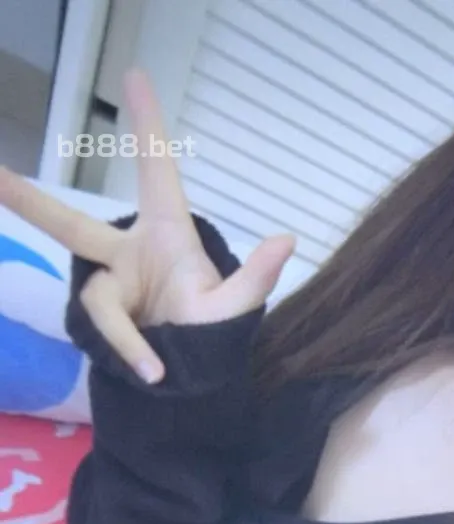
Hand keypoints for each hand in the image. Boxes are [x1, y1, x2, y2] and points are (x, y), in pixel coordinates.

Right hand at [0, 68, 295, 383]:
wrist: (195, 378)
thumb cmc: (212, 331)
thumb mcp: (236, 307)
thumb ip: (257, 277)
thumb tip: (286, 240)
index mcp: (166, 233)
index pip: (155, 171)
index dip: (146, 126)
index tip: (135, 76)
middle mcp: (128, 255)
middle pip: (71, 225)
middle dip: (28, 201)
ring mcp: (110, 287)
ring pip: (98, 301)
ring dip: (126, 336)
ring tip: (154, 369)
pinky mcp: (101, 320)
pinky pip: (107, 332)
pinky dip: (131, 352)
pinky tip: (153, 374)